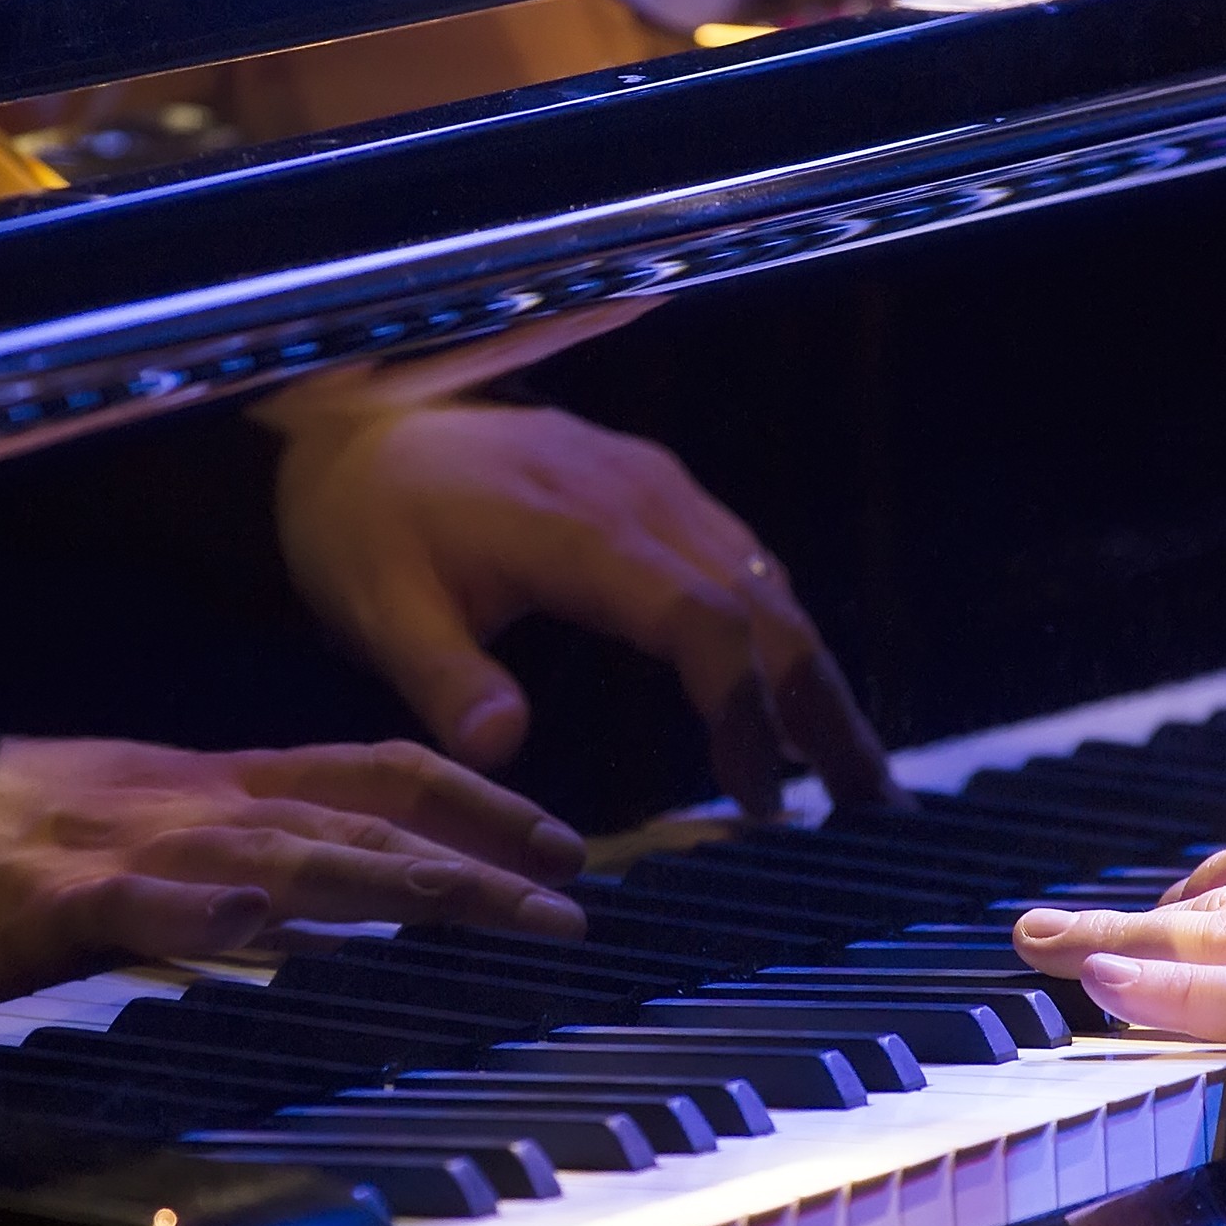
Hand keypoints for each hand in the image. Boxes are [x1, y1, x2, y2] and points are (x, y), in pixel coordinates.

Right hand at [0, 735, 586, 1006]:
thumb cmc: (38, 836)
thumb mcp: (173, 829)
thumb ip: (267, 851)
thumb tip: (374, 897)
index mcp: (230, 789)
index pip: (378, 779)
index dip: (478, 805)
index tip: (566, 847)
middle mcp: (202, 808)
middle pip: (356, 824)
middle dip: (469, 861)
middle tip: (565, 905)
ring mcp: (134, 848)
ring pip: (274, 857)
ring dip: (379, 879)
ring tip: (469, 902)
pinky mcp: (54, 901)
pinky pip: (131, 905)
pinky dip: (192, 913)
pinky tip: (247, 926)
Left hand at [264, 379, 894, 820]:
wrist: (355, 420)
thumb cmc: (363, 519)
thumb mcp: (378, 608)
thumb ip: (445, 679)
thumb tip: (502, 748)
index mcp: (578, 528)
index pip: (701, 621)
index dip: (744, 710)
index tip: (755, 800)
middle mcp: (640, 496)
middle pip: (765, 603)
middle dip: (823, 707)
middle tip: (870, 806)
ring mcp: (656, 487)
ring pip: (766, 582)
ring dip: (815, 676)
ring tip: (856, 773)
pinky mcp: (656, 490)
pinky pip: (741, 561)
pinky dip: (782, 634)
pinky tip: (798, 698)